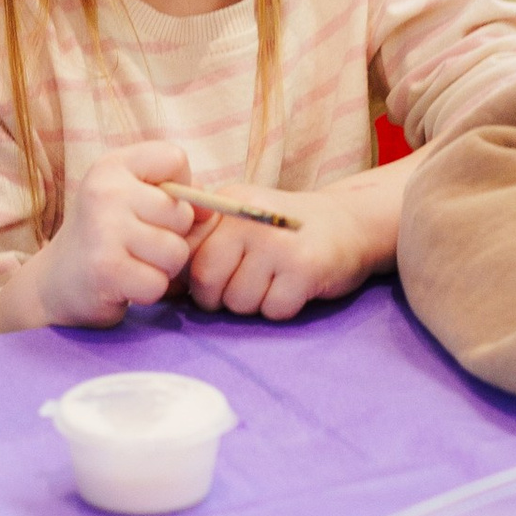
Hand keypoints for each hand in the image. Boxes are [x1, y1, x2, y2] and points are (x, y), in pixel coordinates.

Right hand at [32, 139, 200, 328]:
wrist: (56, 282)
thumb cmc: (107, 237)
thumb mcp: (133, 199)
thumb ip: (175, 194)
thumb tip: (211, 212)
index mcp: (113, 165)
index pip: (175, 158)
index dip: (178, 186)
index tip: (152, 205)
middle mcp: (106, 191)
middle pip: (182, 213)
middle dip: (172, 237)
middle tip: (139, 245)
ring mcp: (104, 229)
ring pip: (176, 252)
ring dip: (162, 268)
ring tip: (133, 264)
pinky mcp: (107, 269)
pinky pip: (158, 283)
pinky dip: (147, 291)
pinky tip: (124, 284)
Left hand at [181, 174, 388, 318]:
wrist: (351, 224)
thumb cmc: (284, 233)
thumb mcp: (241, 224)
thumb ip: (203, 246)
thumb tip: (164, 287)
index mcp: (227, 205)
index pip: (186, 255)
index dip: (196, 281)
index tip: (216, 281)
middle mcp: (249, 218)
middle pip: (207, 283)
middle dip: (222, 298)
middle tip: (247, 286)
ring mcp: (278, 242)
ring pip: (239, 302)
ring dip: (255, 304)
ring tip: (274, 282)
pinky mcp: (305, 267)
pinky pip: (273, 310)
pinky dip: (282, 308)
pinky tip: (294, 287)